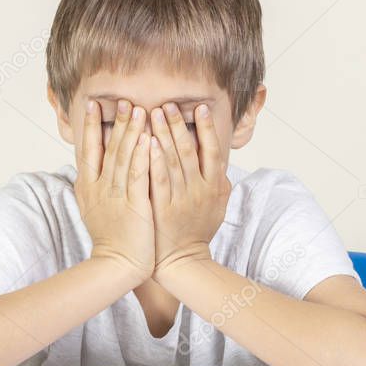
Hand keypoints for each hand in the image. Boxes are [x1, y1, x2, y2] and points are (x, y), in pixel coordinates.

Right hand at [75, 98, 154, 279]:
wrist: (115, 265)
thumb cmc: (109, 238)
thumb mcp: (92, 207)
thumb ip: (93, 185)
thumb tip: (89, 165)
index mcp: (87, 186)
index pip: (88, 149)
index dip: (92, 126)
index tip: (94, 104)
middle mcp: (98, 187)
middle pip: (107, 148)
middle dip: (116, 122)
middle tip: (122, 100)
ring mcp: (115, 195)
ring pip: (123, 157)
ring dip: (131, 132)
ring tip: (138, 110)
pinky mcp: (133, 205)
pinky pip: (138, 175)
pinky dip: (143, 156)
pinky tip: (148, 139)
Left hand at [148, 102, 230, 278]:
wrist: (182, 261)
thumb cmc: (197, 230)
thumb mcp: (217, 205)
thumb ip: (219, 180)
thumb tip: (219, 156)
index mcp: (214, 186)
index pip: (212, 150)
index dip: (207, 128)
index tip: (200, 108)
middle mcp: (199, 190)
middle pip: (190, 151)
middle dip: (178, 125)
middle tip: (168, 104)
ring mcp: (180, 198)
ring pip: (172, 161)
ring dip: (164, 135)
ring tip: (154, 113)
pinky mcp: (162, 208)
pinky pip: (157, 180)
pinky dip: (153, 160)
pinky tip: (146, 143)